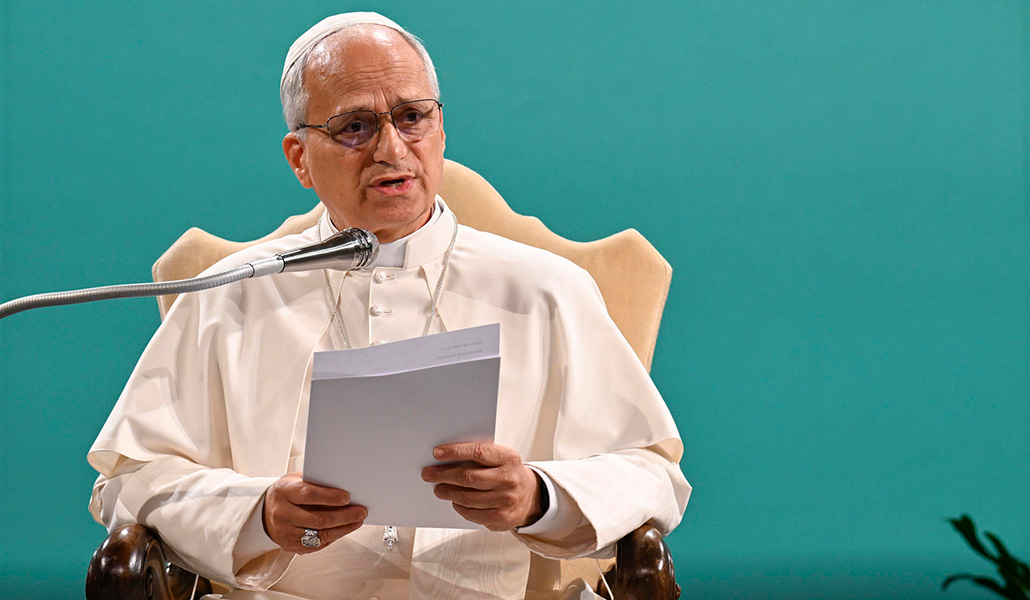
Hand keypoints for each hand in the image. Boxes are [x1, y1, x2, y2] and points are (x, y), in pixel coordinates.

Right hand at [262, 472, 366, 552]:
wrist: (265, 511)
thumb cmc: (287, 492)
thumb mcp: (297, 479)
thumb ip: (316, 482)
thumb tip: (344, 486)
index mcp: (283, 492)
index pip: (309, 495)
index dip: (330, 497)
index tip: (348, 497)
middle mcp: (282, 513)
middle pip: (318, 519)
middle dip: (344, 516)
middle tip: (361, 511)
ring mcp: (285, 532)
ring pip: (320, 534)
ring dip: (343, 528)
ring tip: (357, 521)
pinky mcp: (290, 546)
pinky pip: (317, 544)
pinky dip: (334, 537)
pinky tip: (344, 529)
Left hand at [421, 442, 543, 530]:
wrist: (531, 496)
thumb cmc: (508, 473)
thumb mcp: (501, 458)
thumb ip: (480, 455)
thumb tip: (446, 457)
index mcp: (508, 458)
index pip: (478, 452)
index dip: (455, 452)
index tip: (437, 453)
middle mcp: (508, 479)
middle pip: (468, 477)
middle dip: (443, 475)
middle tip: (428, 474)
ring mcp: (505, 500)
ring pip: (467, 497)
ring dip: (447, 492)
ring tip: (438, 488)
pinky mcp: (500, 518)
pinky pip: (471, 513)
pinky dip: (459, 507)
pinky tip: (454, 501)